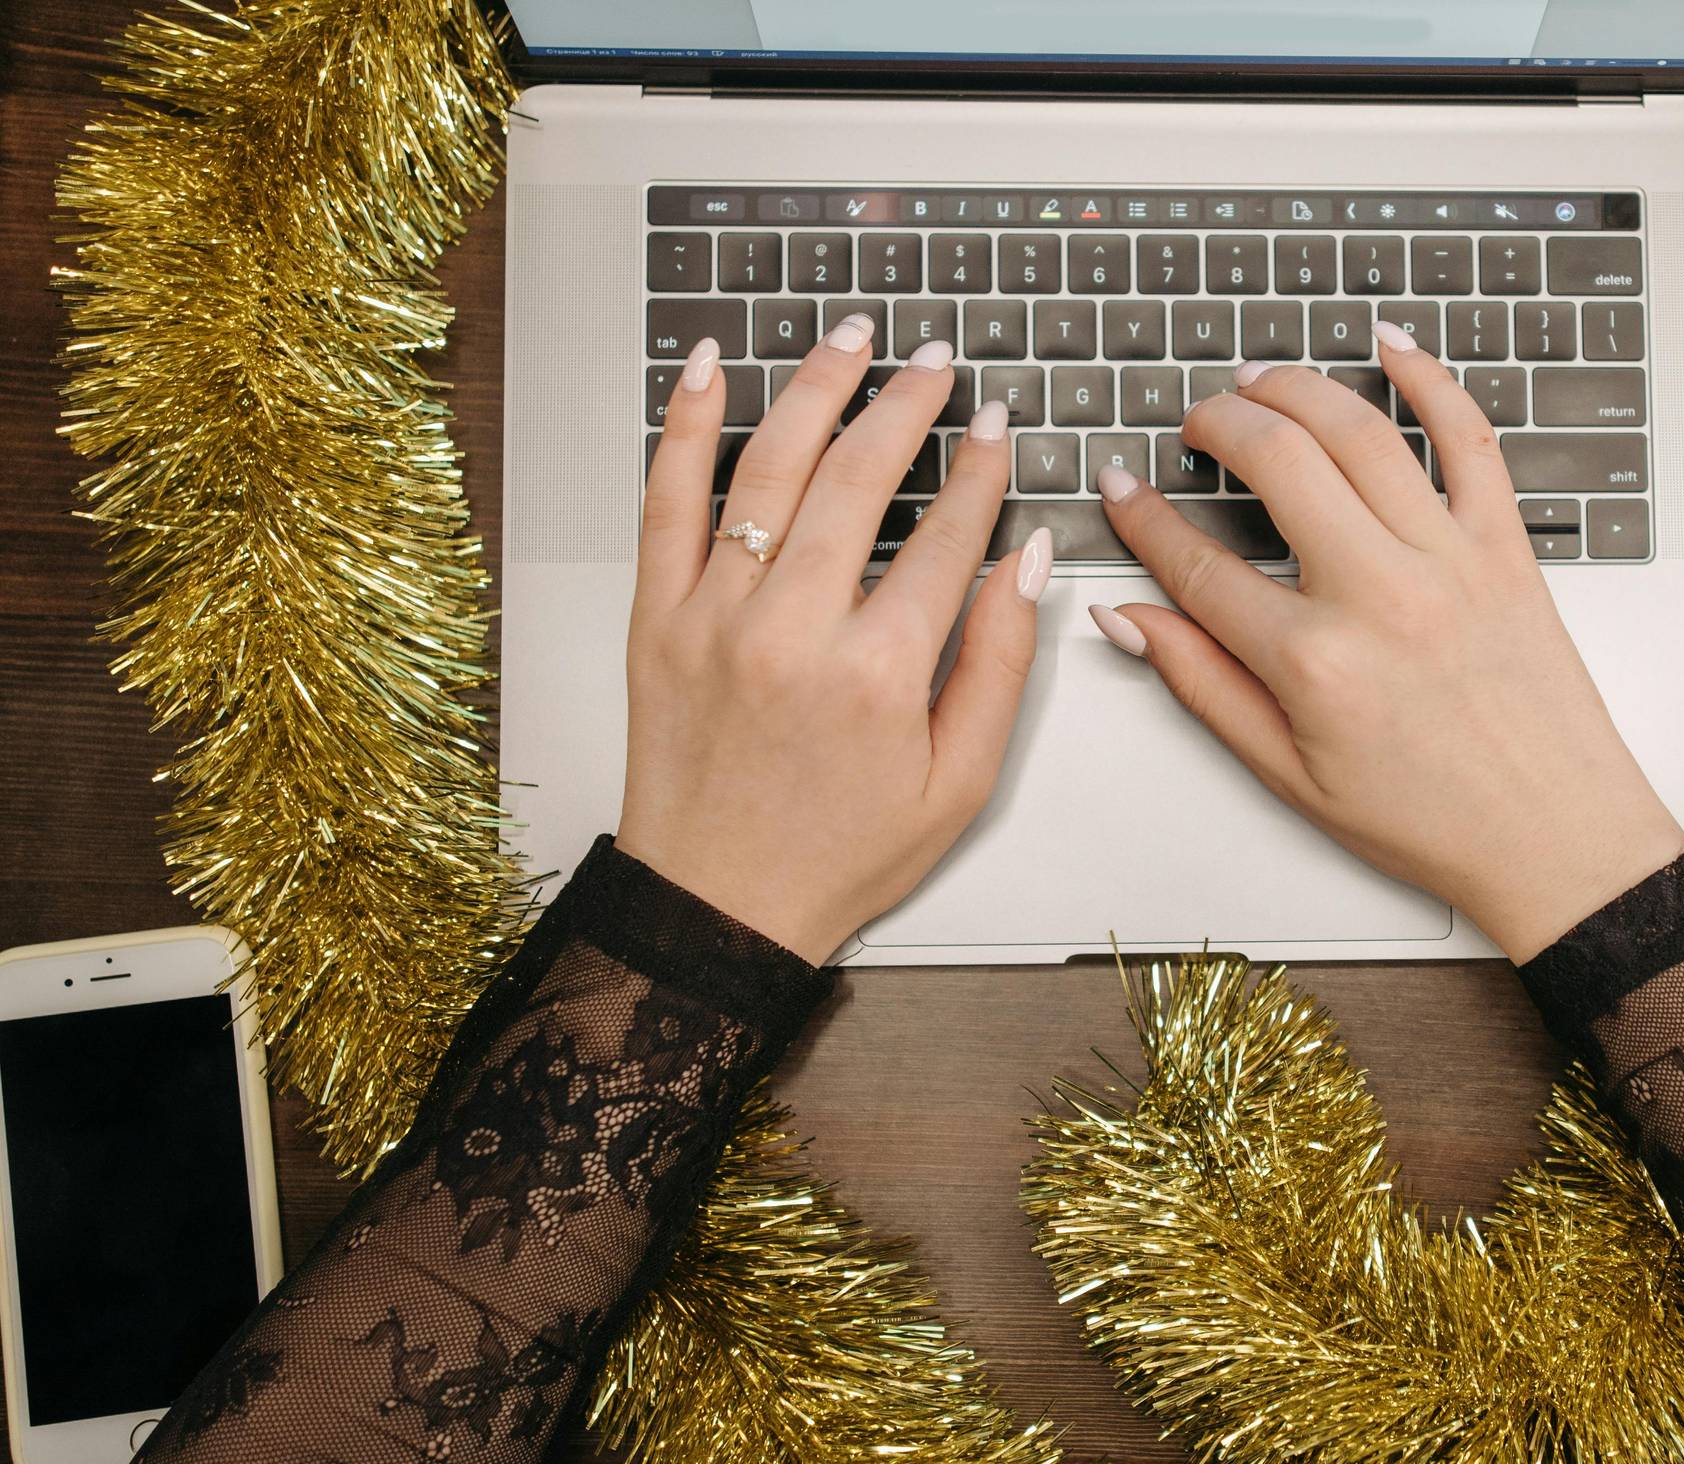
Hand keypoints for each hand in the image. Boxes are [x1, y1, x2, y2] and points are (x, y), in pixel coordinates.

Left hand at [615, 321, 1050, 964]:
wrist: (717, 906)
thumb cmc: (840, 852)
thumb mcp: (959, 783)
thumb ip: (1001, 663)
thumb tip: (1028, 560)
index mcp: (878, 675)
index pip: (944, 537)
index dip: (981, 472)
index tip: (998, 425)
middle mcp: (792, 631)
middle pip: (858, 479)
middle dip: (907, 404)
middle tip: (935, 361)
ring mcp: (714, 617)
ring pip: (769, 470)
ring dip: (817, 389)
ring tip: (853, 337)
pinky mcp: (655, 619)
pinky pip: (665, 501)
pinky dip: (687, 427)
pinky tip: (715, 367)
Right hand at [1089, 328, 1683, 962]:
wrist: (1555, 838)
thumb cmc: (1432, 821)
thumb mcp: (1290, 775)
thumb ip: (1203, 687)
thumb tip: (1129, 623)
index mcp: (1315, 663)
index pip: (1198, 565)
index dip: (1144, 519)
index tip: (1120, 489)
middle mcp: (1380, 595)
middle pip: (1275, 462)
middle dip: (1217, 423)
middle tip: (1195, 424)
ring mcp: (1449, 561)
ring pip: (1359, 431)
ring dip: (1296, 388)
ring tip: (1258, 381)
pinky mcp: (1507, 547)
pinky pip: (1470, 437)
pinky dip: (1432, 379)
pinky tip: (1392, 345)